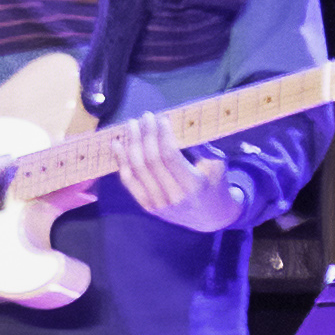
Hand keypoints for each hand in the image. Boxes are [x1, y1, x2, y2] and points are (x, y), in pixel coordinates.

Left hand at [98, 113, 244, 231]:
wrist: (211, 217)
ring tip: (131, 125)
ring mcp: (158, 204)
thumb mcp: (216, 164)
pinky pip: (129, 182)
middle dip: (146, 135)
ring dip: (132, 144)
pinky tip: (117, 144)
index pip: (170, 155)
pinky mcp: (148, 207)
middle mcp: (174, 197)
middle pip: (151, 160)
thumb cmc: (215, 184)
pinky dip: (121, 161)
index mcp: (193, 185)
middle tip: (145, 117)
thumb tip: (176, 124)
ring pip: (137, 169)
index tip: (161, 118)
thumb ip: (199, 146)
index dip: (162, 135)